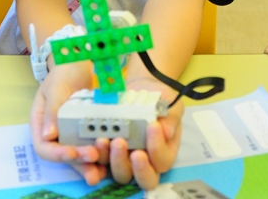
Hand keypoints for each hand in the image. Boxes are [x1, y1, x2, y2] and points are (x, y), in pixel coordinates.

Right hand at [29, 61, 106, 184]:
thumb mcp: (56, 87)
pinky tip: (110, 162)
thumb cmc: (63, 72)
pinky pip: (91, 148)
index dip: (57, 154)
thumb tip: (47, 136)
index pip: (44, 147)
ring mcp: (71, 135)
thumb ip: (52, 110)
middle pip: (63, 156)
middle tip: (94, 160)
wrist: (79, 64)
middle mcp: (55, 134)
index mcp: (40, 124)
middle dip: (78, 163)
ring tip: (102, 172)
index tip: (72, 152)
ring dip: (89, 166)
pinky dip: (100, 157)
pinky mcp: (86, 133)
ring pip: (77, 157)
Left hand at [102, 75, 182, 189]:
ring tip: (106, 140)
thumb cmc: (157, 99)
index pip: (163, 161)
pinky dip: (98, 156)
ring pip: (122, 174)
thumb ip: (171, 116)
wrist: (138, 89)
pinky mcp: (108, 155)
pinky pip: (102, 164)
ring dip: (115, 160)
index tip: (152, 126)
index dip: (158, 148)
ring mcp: (126, 160)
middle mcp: (146, 162)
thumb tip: (167, 132)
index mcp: (164, 151)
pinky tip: (96, 141)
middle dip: (138, 167)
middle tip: (130, 147)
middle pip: (145, 179)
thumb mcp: (169, 102)